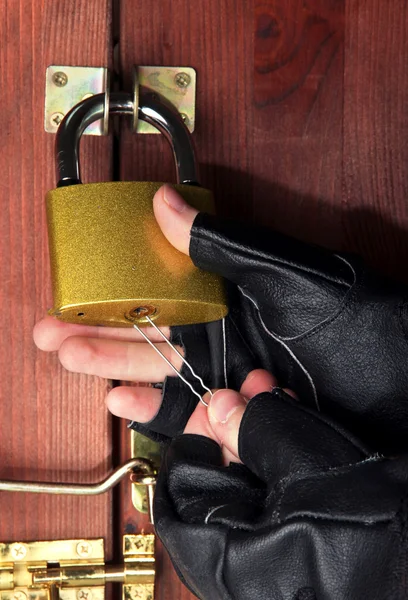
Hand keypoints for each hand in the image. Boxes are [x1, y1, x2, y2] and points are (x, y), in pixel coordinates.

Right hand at [34, 184, 407, 451]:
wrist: (406, 392)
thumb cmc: (362, 323)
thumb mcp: (292, 277)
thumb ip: (227, 247)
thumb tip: (167, 204)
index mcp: (234, 298)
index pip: (160, 294)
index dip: (116, 295)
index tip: (77, 296)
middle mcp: (230, 339)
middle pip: (151, 339)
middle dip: (100, 337)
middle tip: (56, 334)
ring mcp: (235, 383)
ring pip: (164, 382)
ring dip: (119, 374)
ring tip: (79, 362)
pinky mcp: (246, 424)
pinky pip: (193, 424)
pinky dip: (159, 416)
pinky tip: (126, 403)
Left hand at [154, 384, 407, 599]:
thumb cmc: (378, 536)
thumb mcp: (309, 468)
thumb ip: (255, 432)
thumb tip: (218, 406)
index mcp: (226, 557)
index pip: (179, 487)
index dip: (195, 436)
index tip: (216, 403)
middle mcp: (237, 565)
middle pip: (213, 482)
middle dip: (232, 425)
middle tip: (250, 390)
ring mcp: (263, 557)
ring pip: (244, 484)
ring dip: (256, 434)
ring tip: (274, 396)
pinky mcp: (287, 547)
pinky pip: (268, 497)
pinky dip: (276, 460)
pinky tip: (290, 426)